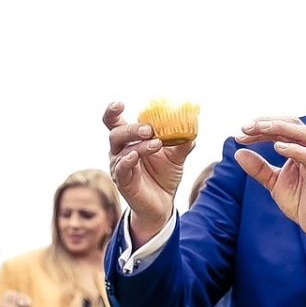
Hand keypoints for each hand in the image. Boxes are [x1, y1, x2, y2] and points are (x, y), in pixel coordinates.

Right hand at [104, 102, 197, 233]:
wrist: (163, 203)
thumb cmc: (164, 175)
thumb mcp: (177, 156)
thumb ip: (183, 141)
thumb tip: (193, 125)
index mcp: (129, 140)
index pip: (114, 122)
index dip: (112, 112)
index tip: (120, 104)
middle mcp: (119, 151)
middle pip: (116, 133)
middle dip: (132, 128)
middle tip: (150, 129)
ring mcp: (119, 167)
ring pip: (121, 150)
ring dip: (139, 145)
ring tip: (157, 144)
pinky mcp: (122, 181)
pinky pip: (121, 169)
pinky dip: (128, 161)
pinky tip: (135, 156)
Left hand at [233, 118, 305, 260]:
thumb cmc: (303, 202)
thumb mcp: (275, 183)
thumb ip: (259, 168)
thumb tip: (238, 152)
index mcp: (302, 149)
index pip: (281, 130)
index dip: (260, 129)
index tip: (240, 133)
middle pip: (292, 125)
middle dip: (267, 123)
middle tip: (245, 126)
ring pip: (303, 134)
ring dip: (279, 129)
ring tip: (259, 129)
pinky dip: (294, 150)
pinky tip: (277, 148)